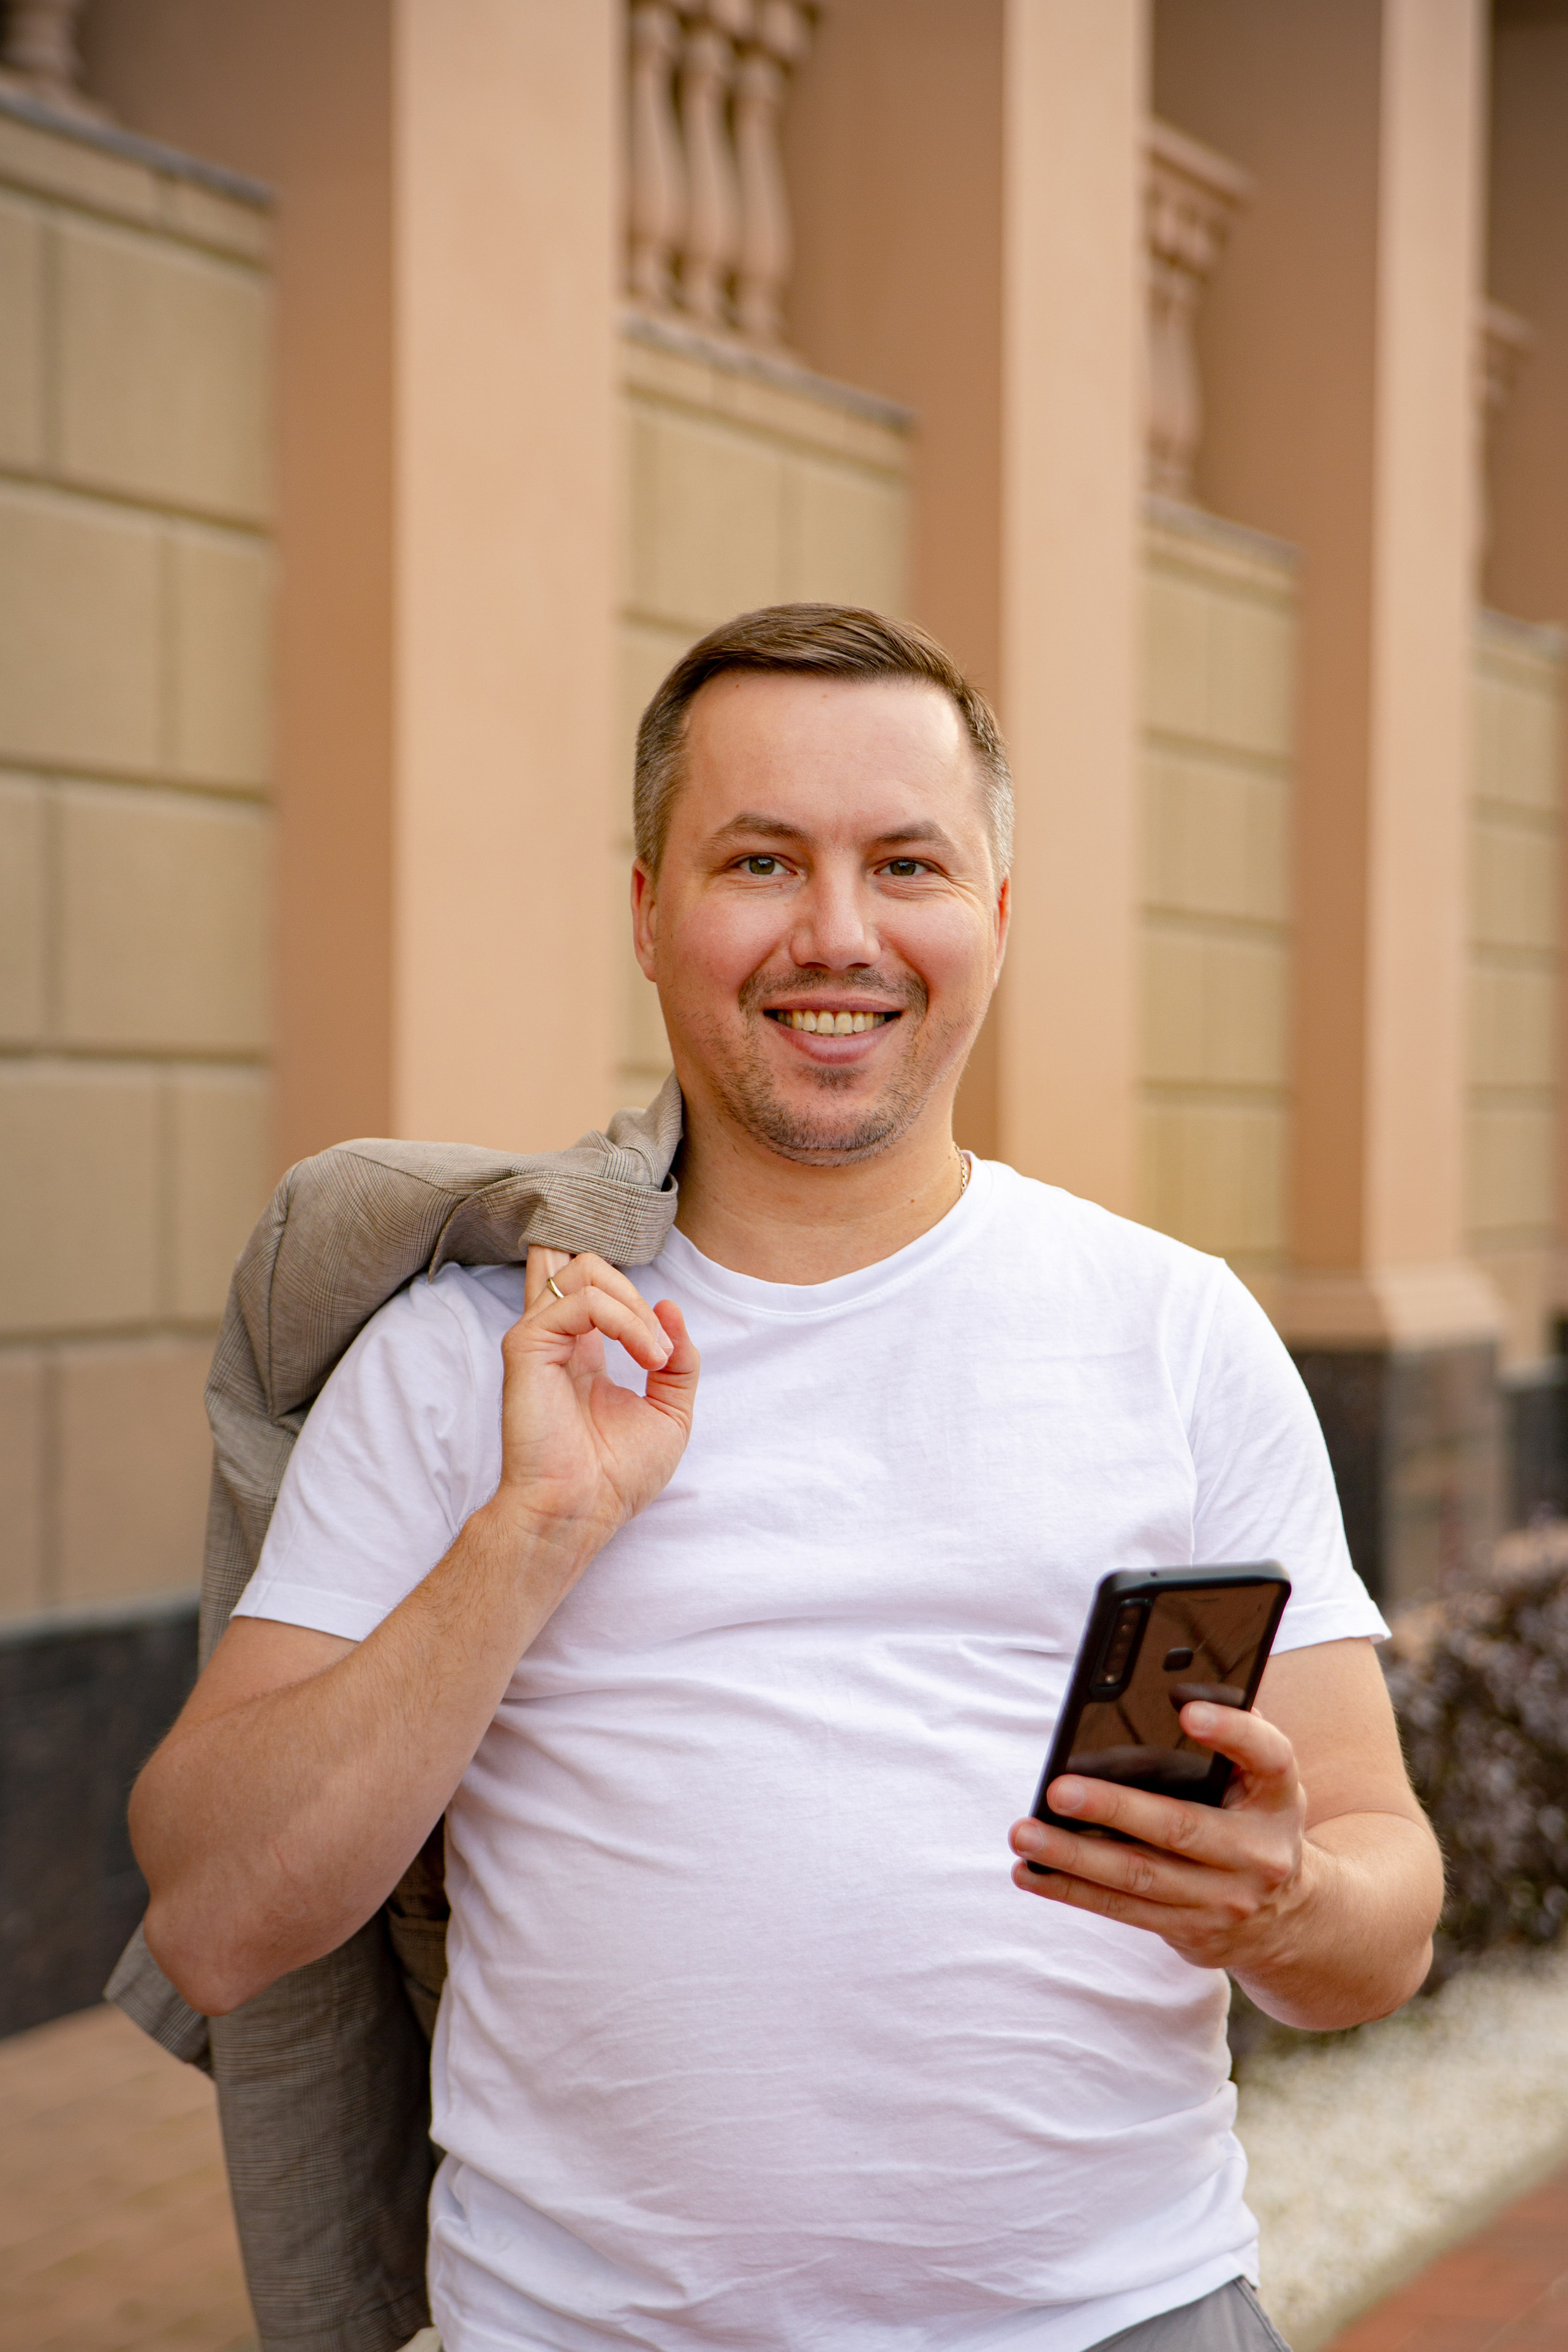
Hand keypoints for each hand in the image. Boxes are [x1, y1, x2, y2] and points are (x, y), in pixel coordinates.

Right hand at [491, 1247, 698, 1568]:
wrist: (581, 1511)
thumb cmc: (616, 1476)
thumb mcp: (670, 1412)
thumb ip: (679, 1360)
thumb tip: (670, 1305)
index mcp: (583, 1351)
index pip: (591, 1285)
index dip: (636, 1298)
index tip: (665, 1356)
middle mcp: (557, 1339)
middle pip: (588, 1266)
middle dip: (636, 1294)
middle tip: (660, 1352)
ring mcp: (539, 1338)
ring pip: (586, 1272)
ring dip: (636, 1307)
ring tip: (656, 1356)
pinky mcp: (527, 1346)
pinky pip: (583, 1302)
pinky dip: (627, 1321)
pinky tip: (648, 1356)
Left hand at [1008, 1702, 1310, 1974]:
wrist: (1289, 1917)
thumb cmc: (1254, 1818)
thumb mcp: (1262, 1779)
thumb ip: (1232, 1735)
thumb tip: (1176, 1688)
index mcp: (1278, 1796)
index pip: (1267, 1756)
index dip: (1230, 1731)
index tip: (1187, 1710)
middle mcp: (1259, 1852)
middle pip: (1181, 1827)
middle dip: (1114, 1808)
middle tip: (1058, 1789)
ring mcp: (1225, 1899)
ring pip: (1140, 1877)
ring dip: (1074, 1857)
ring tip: (1024, 1832)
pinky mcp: (1192, 1931)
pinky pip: (1124, 1911)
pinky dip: (1072, 1891)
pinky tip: (1030, 1871)